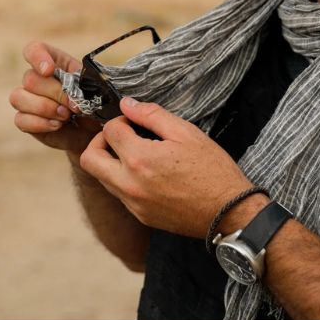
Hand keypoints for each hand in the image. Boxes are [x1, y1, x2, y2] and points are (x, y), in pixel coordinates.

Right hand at [10, 40, 101, 155]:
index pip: (34, 49)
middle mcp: (36, 79)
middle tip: (75, 106)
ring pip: (18, 97)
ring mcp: (27, 100)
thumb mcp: (94, 88)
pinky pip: (20, 120)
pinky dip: (40, 124)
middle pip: (29, 78)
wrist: (94, 130)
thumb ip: (83, 83)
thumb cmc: (94, 104)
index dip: (37, 57)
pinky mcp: (25, 120)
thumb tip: (72, 88)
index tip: (48, 70)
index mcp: (54, 63)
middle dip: (55, 93)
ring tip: (66, 116)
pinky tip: (57, 125)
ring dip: (44, 108)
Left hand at [79, 96, 254, 237]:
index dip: (121, 120)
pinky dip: (125, 179)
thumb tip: (127, 104)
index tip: (136, 122)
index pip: (109, 131)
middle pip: (90, 159)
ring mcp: (133, 203)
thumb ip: (152, 115)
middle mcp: (129, 184)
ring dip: (111, 162)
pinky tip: (149, 173)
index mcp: (140, 159)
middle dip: (100, 142)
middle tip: (122, 137)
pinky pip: (119, 193)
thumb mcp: (186, 133)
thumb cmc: (212, 170)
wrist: (229, 211)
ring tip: (138, 154)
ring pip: (101, 178)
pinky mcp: (140, 215)